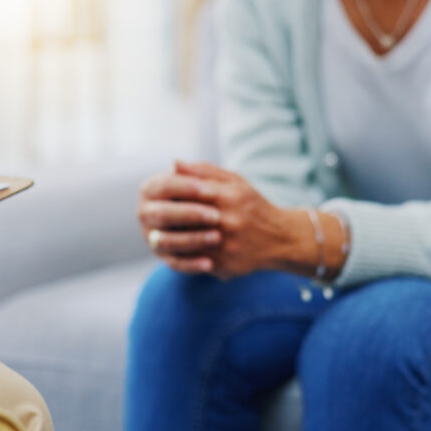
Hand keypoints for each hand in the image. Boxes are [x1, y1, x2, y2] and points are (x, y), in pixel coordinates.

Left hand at [138, 161, 309, 279]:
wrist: (280, 239)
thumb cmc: (252, 205)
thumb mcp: (234, 181)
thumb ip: (204, 171)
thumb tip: (174, 163)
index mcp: (228, 197)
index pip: (188, 190)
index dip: (170, 191)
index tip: (159, 192)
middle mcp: (227, 222)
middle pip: (181, 218)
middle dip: (164, 215)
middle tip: (150, 213)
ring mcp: (224, 247)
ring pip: (182, 243)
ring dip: (165, 238)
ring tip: (155, 233)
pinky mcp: (223, 266)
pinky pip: (191, 262)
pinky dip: (179, 255)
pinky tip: (171, 249)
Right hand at [138, 166, 222, 272]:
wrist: (222, 222)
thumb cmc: (214, 195)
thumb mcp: (213, 180)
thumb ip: (199, 172)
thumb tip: (176, 163)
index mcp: (152, 189)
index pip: (164, 185)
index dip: (186, 188)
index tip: (212, 191)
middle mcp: (146, 213)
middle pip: (162, 214)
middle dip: (189, 214)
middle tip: (216, 216)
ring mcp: (153, 236)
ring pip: (166, 241)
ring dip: (191, 240)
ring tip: (217, 238)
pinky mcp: (164, 257)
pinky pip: (174, 263)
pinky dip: (191, 264)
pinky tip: (210, 263)